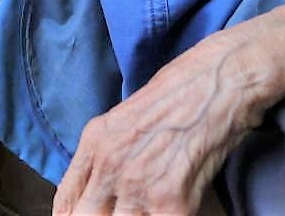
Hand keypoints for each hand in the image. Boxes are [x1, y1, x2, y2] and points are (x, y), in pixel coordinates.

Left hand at [53, 33, 263, 214]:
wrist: (219, 81)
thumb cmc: (180, 93)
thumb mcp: (125, 118)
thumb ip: (103, 156)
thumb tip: (99, 196)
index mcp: (95, 143)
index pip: (64, 204)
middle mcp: (109, 165)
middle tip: (125, 211)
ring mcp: (137, 185)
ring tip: (151, 208)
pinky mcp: (169, 201)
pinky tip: (175, 209)